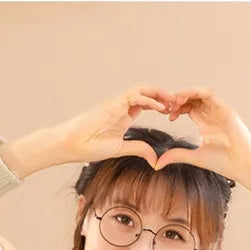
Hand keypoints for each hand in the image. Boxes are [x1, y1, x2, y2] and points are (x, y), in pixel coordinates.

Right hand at [53, 85, 175, 166]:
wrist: (71, 144)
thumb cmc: (89, 146)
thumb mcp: (120, 149)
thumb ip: (139, 149)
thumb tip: (155, 159)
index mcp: (123, 115)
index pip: (146, 103)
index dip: (161, 105)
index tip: (173, 113)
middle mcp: (121, 106)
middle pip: (147, 93)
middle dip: (164, 96)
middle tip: (180, 103)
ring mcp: (117, 103)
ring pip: (143, 90)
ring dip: (160, 94)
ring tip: (174, 102)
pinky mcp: (113, 105)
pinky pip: (135, 97)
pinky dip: (149, 100)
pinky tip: (161, 108)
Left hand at [157, 87, 250, 216]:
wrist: (242, 166)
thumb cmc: (223, 163)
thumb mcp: (194, 157)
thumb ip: (176, 156)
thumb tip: (156, 163)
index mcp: (205, 124)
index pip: (188, 108)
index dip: (176, 108)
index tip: (165, 115)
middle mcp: (212, 115)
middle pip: (193, 99)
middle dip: (178, 99)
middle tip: (167, 105)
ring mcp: (219, 111)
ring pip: (200, 93)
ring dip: (185, 93)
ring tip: (174, 100)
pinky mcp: (226, 109)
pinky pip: (209, 94)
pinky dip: (196, 92)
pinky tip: (184, 98)